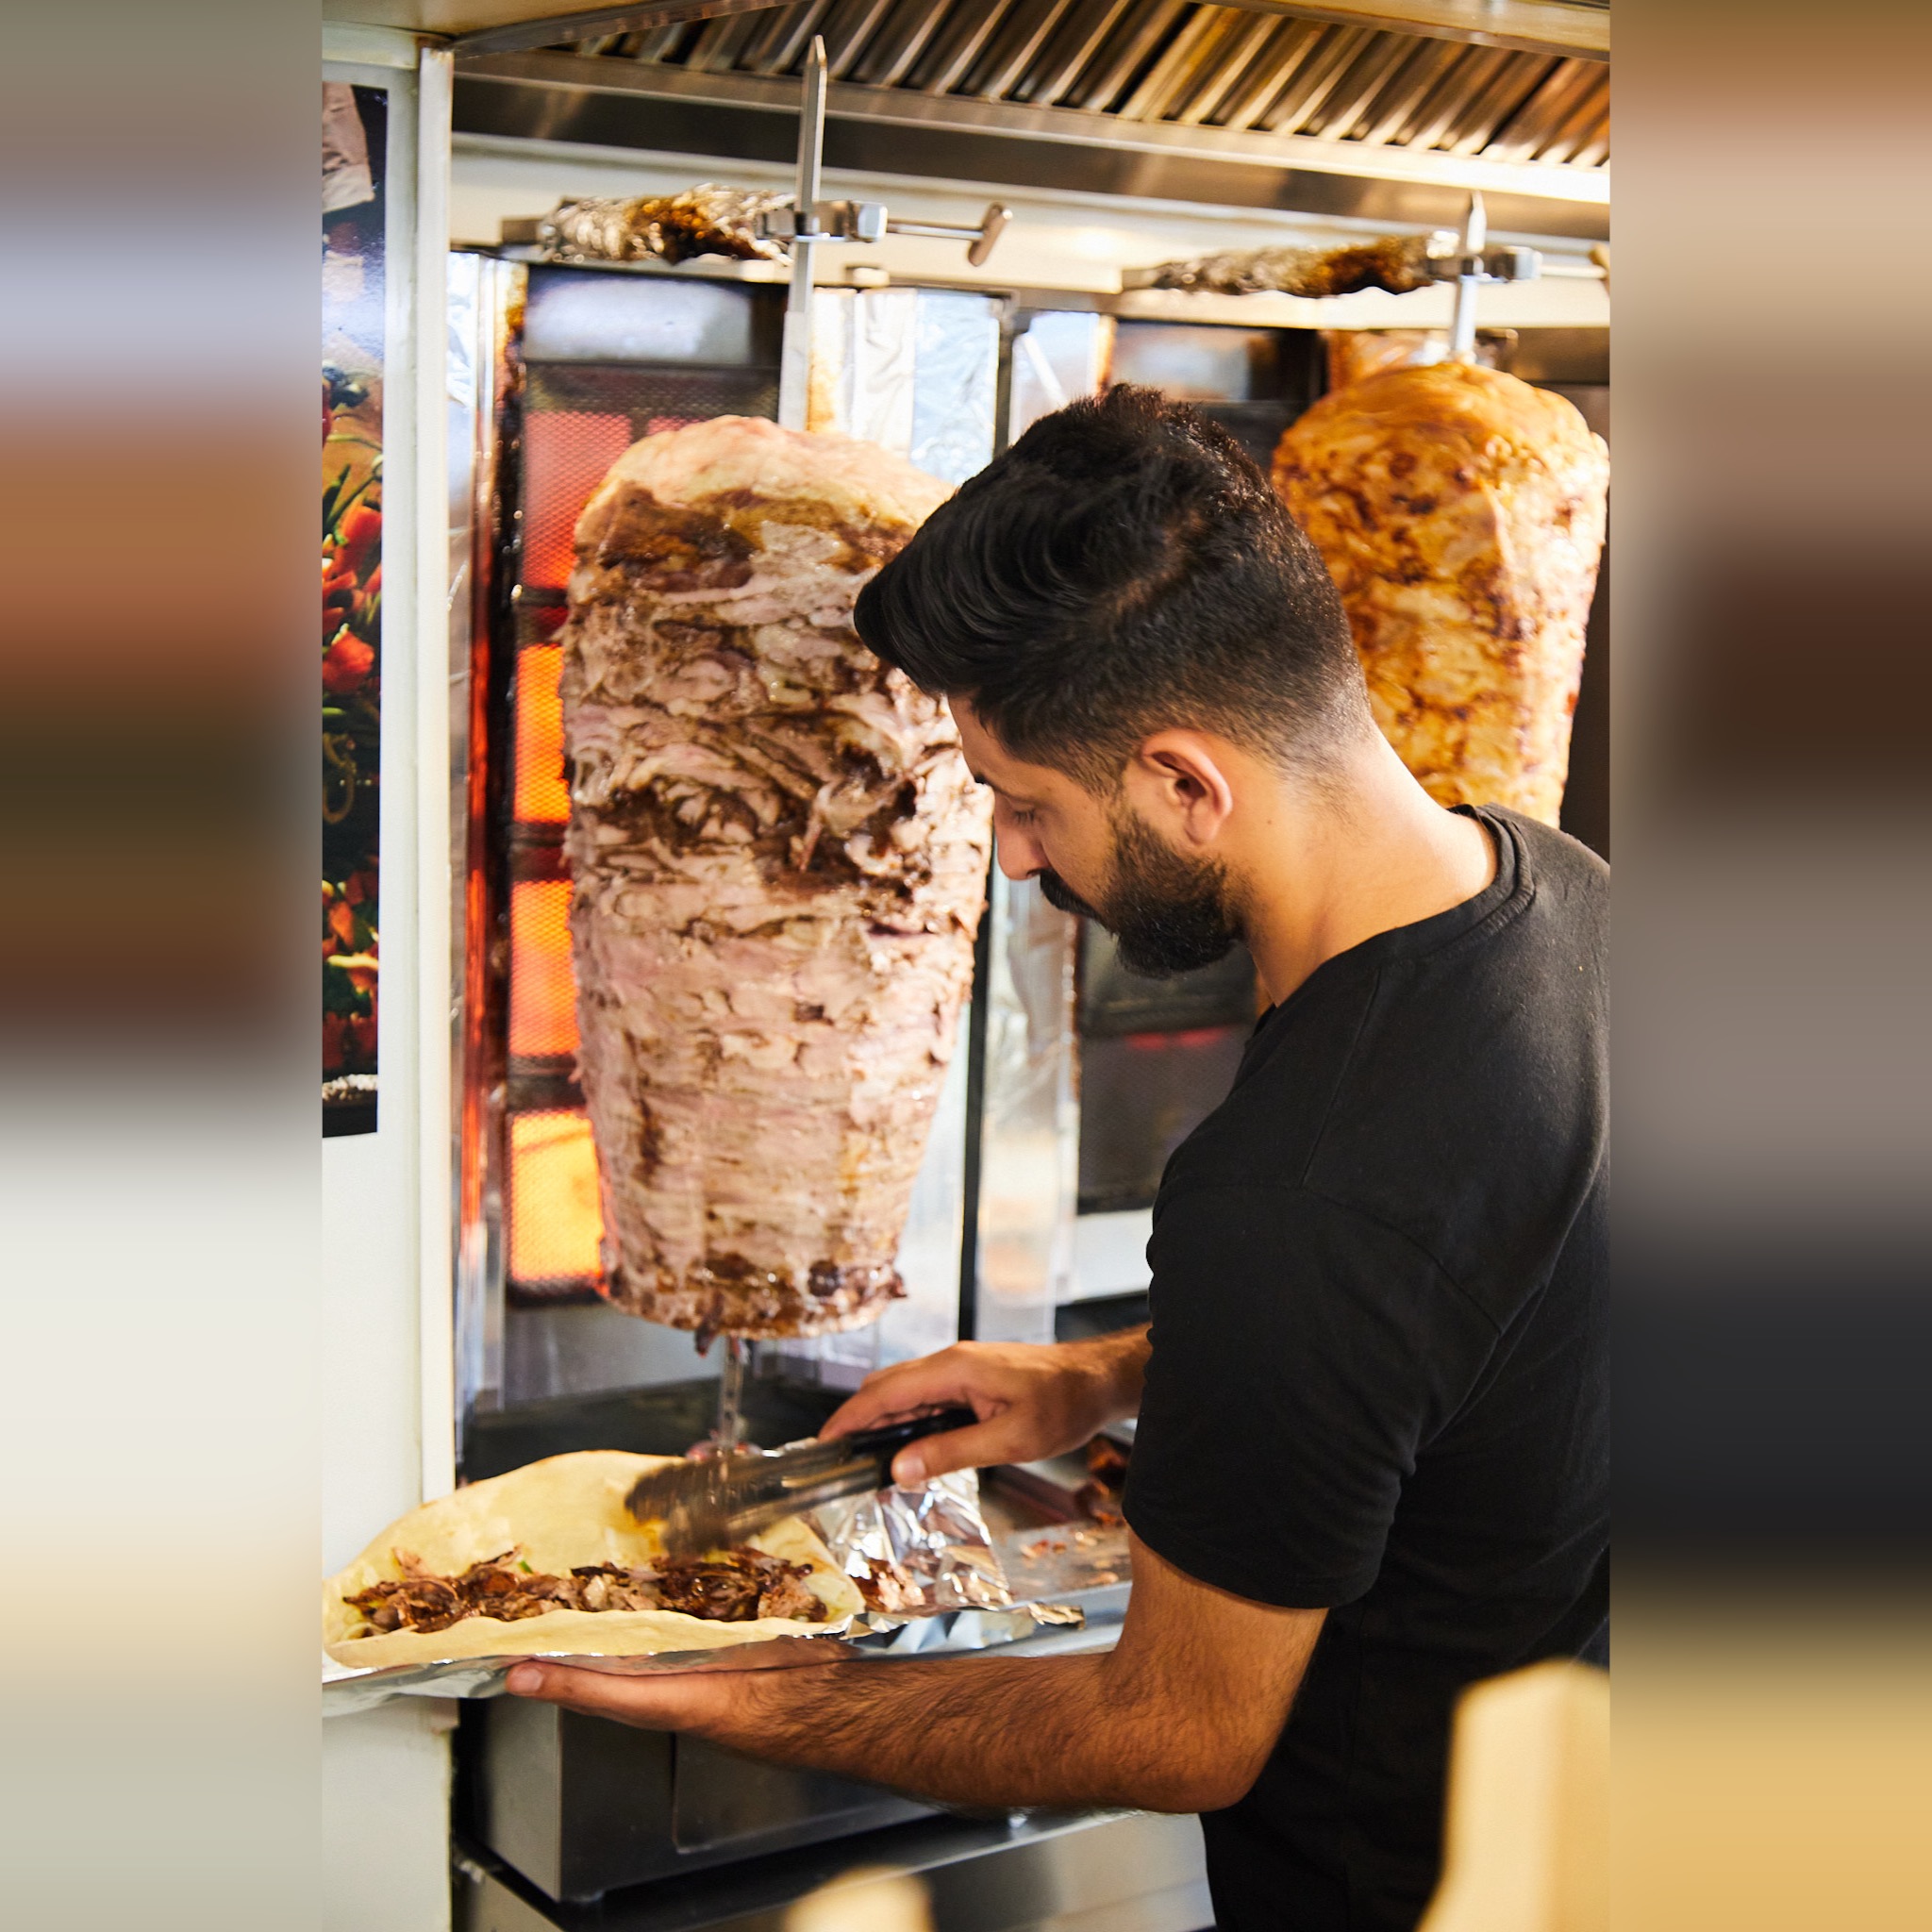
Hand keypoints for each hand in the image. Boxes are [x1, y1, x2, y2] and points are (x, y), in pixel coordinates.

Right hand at [821, 1329, 1148, 1483]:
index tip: (821, 1443)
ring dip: (880, 1421)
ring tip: (858, 1456)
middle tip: (834, 1458)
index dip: (848, 1418)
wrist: (1097, 1380)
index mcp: (954, 1369)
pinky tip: (902, 1444)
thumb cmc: (1064, 1406)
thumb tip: (899, 1468)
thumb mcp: (1010, 1439)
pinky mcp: (970, 1378)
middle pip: (886, 1388)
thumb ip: (952, 1452)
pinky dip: (904, 1418)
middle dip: (856, 1420)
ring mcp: (960, 1368)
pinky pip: (925, 1396)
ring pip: (904, 1391)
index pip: (884, 1393)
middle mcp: (950, 1362)